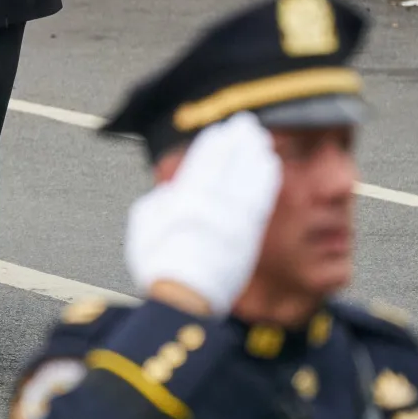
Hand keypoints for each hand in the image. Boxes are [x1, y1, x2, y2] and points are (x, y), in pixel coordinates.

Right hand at [124, 112, 281, 314]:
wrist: (185, 294)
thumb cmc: (158, 263)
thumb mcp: (147, 223)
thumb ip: (161, 200)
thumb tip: (172, 188)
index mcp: (184, 196)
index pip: (203, 161)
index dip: (214, 143)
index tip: (221, 130)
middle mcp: (211, 200)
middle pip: (229, 162)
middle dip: (238, 141)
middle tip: (246, 124)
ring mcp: (232, 216)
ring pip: (248, 176)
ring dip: (255, 155)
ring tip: (262, 140)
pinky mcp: (248, 231)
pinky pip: (260, 197)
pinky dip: (265, 178)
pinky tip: (271, 166)